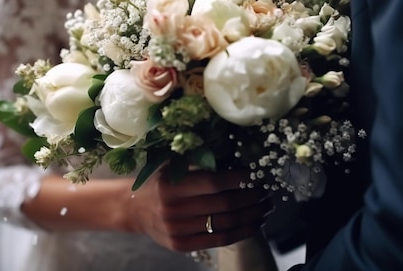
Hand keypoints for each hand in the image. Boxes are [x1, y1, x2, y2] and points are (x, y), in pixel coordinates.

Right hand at [125, 167, 273, 251]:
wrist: (134, 209)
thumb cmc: (161, 183)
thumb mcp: (173, 166)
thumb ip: (201, 163)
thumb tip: (240, 158)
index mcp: (171, 185)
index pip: (214, 183)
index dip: (240, 179)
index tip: (256, 174)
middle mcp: (173, 209)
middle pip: (224, 205)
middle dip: (252, 197)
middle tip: (268, 191)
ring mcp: (177, 230)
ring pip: (226, 224)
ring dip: (253, 215)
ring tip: (266, 207)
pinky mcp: (182, 245)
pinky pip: (220, 240)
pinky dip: (243, 231)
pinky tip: (255, 223)